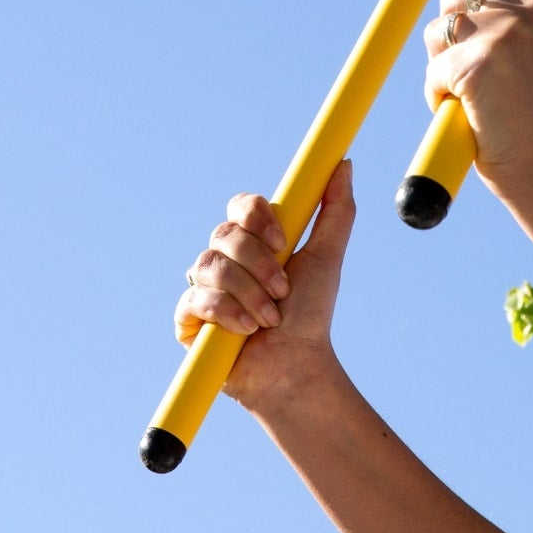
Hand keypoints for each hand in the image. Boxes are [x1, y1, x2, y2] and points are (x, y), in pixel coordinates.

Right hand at [173, 161, 356, 418]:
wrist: (296, 368)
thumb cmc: (310, 316)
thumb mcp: (327, 258)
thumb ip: (336, 211)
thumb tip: (343, 163)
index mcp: (253, 239)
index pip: (242, 206)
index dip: (258, 218)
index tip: (283, 241)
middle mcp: (225, 258)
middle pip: (224, 233)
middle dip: (259, 264)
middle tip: (282, 292)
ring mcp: (203, 286)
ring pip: (210, 266)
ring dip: (248, 293)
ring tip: (268, 319)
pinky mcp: (189, 318)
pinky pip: (195, 298)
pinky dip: (225, 313)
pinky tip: (245, 331)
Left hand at [423, 0, 532, 207]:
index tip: (486, 24)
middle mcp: (532, 8)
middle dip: (456, 34)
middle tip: (484, 74)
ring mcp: (504, 33)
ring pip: (439, 28)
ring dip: (444, 62)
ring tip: (478, 94)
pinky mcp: (476, 64)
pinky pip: (434, 69)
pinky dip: (439, 95)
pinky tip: (470, 115)